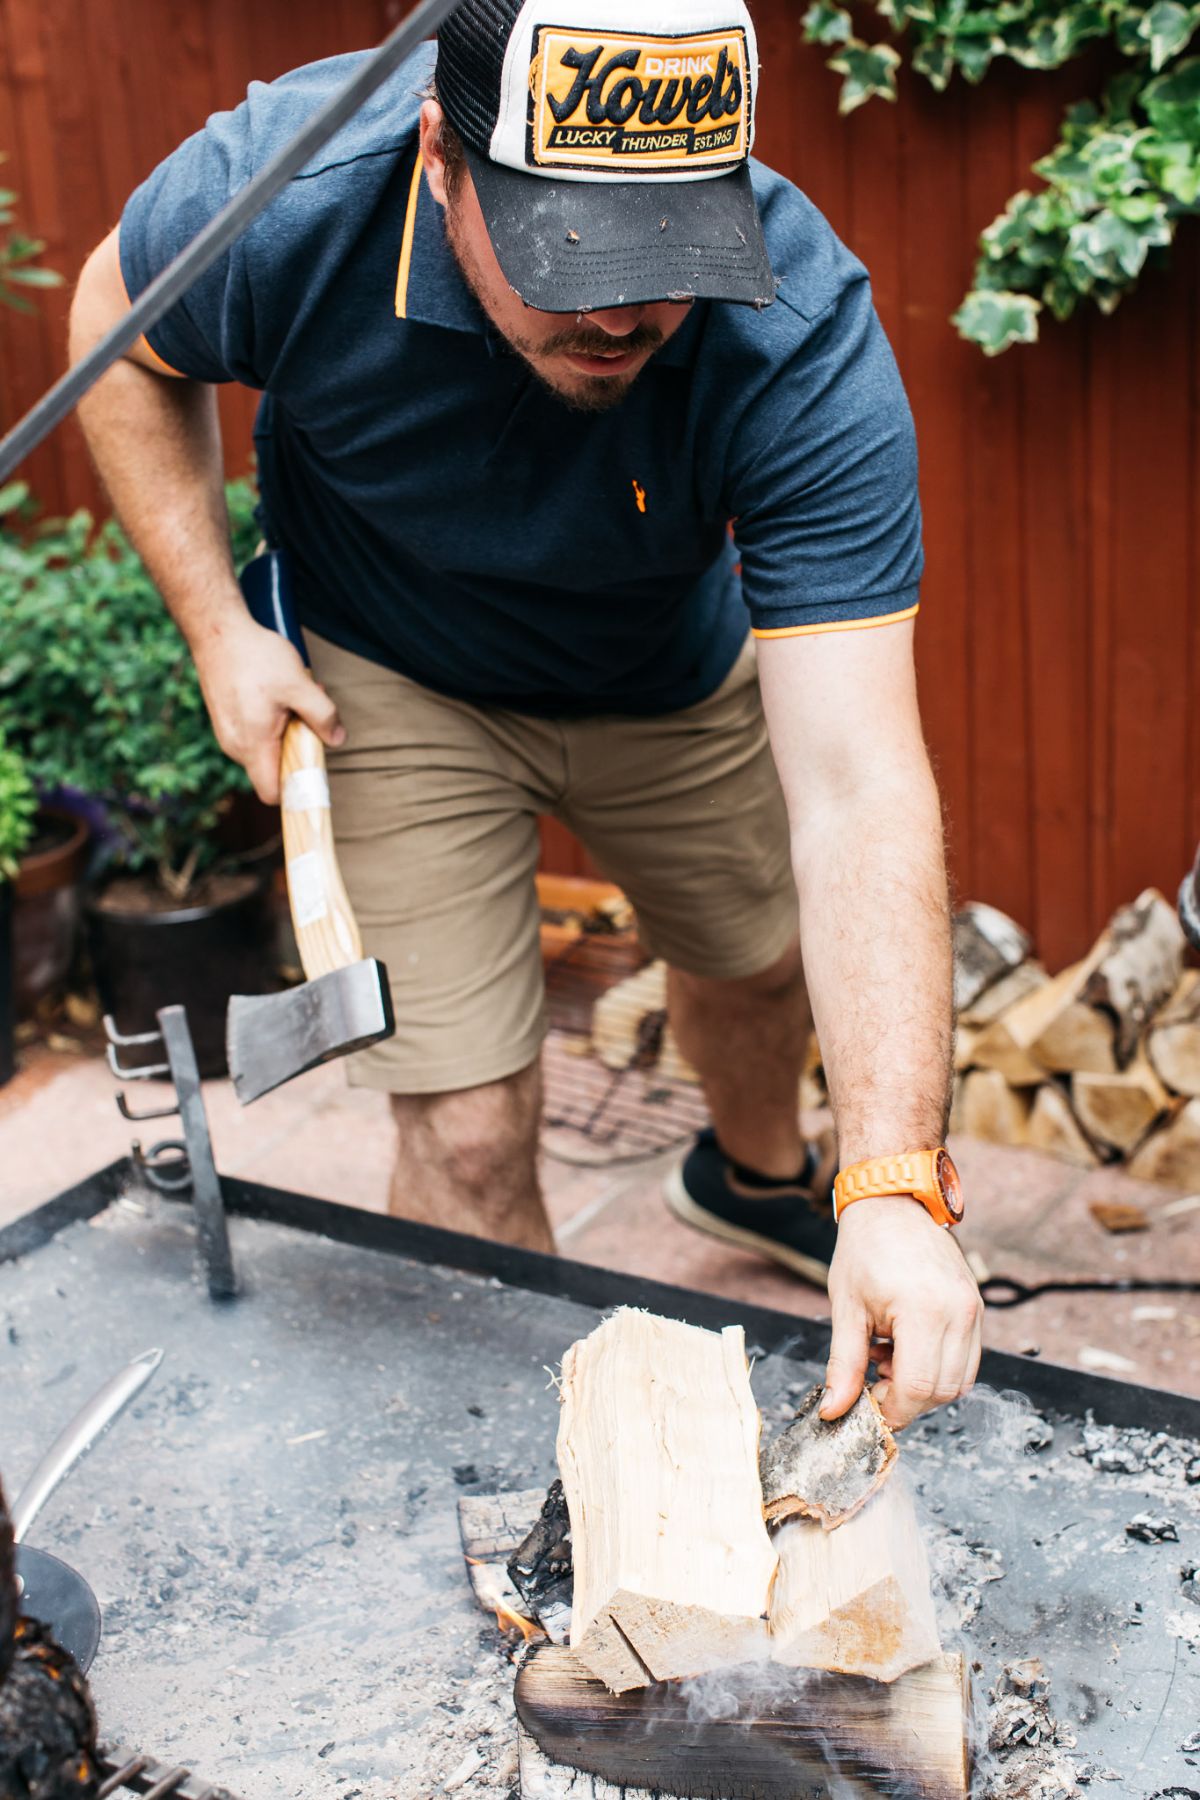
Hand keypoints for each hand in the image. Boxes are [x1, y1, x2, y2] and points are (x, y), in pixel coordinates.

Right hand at [194, 614, 345, 802]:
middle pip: (272, 770)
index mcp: (253, 745)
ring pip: (264, 749)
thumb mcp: (299, 685)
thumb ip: (322, 716)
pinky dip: (270, 721)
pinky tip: (275, 692)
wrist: (216, 629)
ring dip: (284, 731)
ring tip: (290, 697)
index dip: (296, 790)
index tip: (314, 771)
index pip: (273, 794)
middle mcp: (235, 746)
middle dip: (296, 749)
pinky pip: (253, 734)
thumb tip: (338, 740)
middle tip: (306, 715)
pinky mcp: (225, 719)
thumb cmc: (256, 657)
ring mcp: (227, 733)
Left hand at [819, 1196, 982, 1430]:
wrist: (893, 1204)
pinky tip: (906, 1346)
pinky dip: (938, 1367)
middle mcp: (959, 1312)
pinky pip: (966, 1358)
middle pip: (942, 1390)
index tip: (868, 1408)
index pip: (917, 1386)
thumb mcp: (846, 1308)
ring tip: (887, 1357)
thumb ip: (844, 1364)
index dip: (892, 1408)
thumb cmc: (865, 1248)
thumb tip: (835, 1410)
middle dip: (907, 1399)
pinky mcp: (977, 1307)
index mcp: (924, 1310)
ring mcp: (974, 1309)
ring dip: (924, 1386)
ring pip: (960, 1380)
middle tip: (873, 1380)